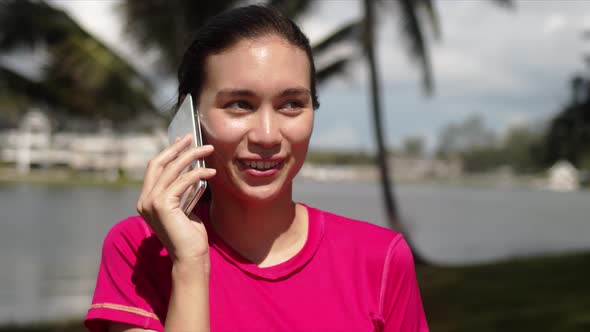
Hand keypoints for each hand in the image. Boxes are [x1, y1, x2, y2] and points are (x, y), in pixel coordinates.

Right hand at [136, 134, 215, 263]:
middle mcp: (144, 200)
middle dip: (177, 148)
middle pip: (159, 163)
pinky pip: (183, 181)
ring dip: (192, 156)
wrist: (190, 257)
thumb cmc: (190, 235)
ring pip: (172, 169)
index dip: (169, 152)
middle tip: (193, 138)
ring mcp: (151, 203)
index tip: (183, 141)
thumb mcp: (184, 206)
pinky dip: (198, 173)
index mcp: (146, 200)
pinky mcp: (162, 206)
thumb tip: (190, 167)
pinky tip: (211, 171)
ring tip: (208, 150)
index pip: (155, 168)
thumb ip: (181, 190)